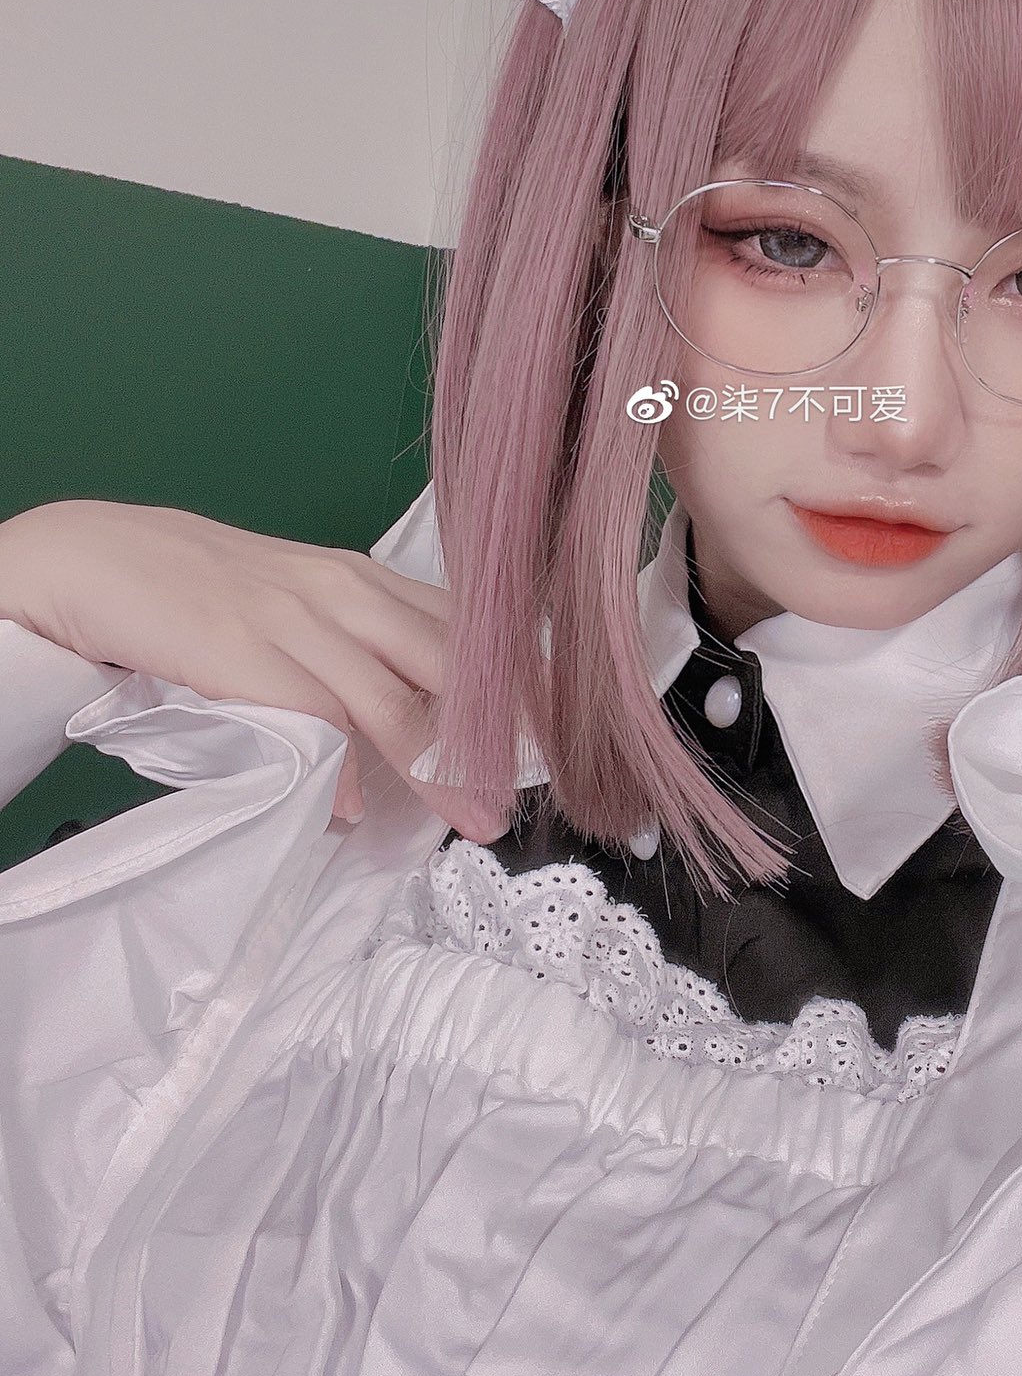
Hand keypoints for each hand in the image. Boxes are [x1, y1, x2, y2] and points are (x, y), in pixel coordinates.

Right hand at [0, 498, 505, 840]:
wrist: (103, 556)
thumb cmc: (209, 589)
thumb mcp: (303, 605)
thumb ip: (360, 656)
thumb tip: (416, 732)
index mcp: (367, 579)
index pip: (470, 628)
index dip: (520, 684)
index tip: (564, 735)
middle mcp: (345, 592)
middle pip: (450, 664)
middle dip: (500, 734)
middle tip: (537, 792)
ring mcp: (295, 621)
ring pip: (392, 698)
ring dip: (439, 768)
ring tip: (473, 818)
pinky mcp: (242, 652)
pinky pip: (310, 717)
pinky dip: (343, 769)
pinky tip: (364, 810)